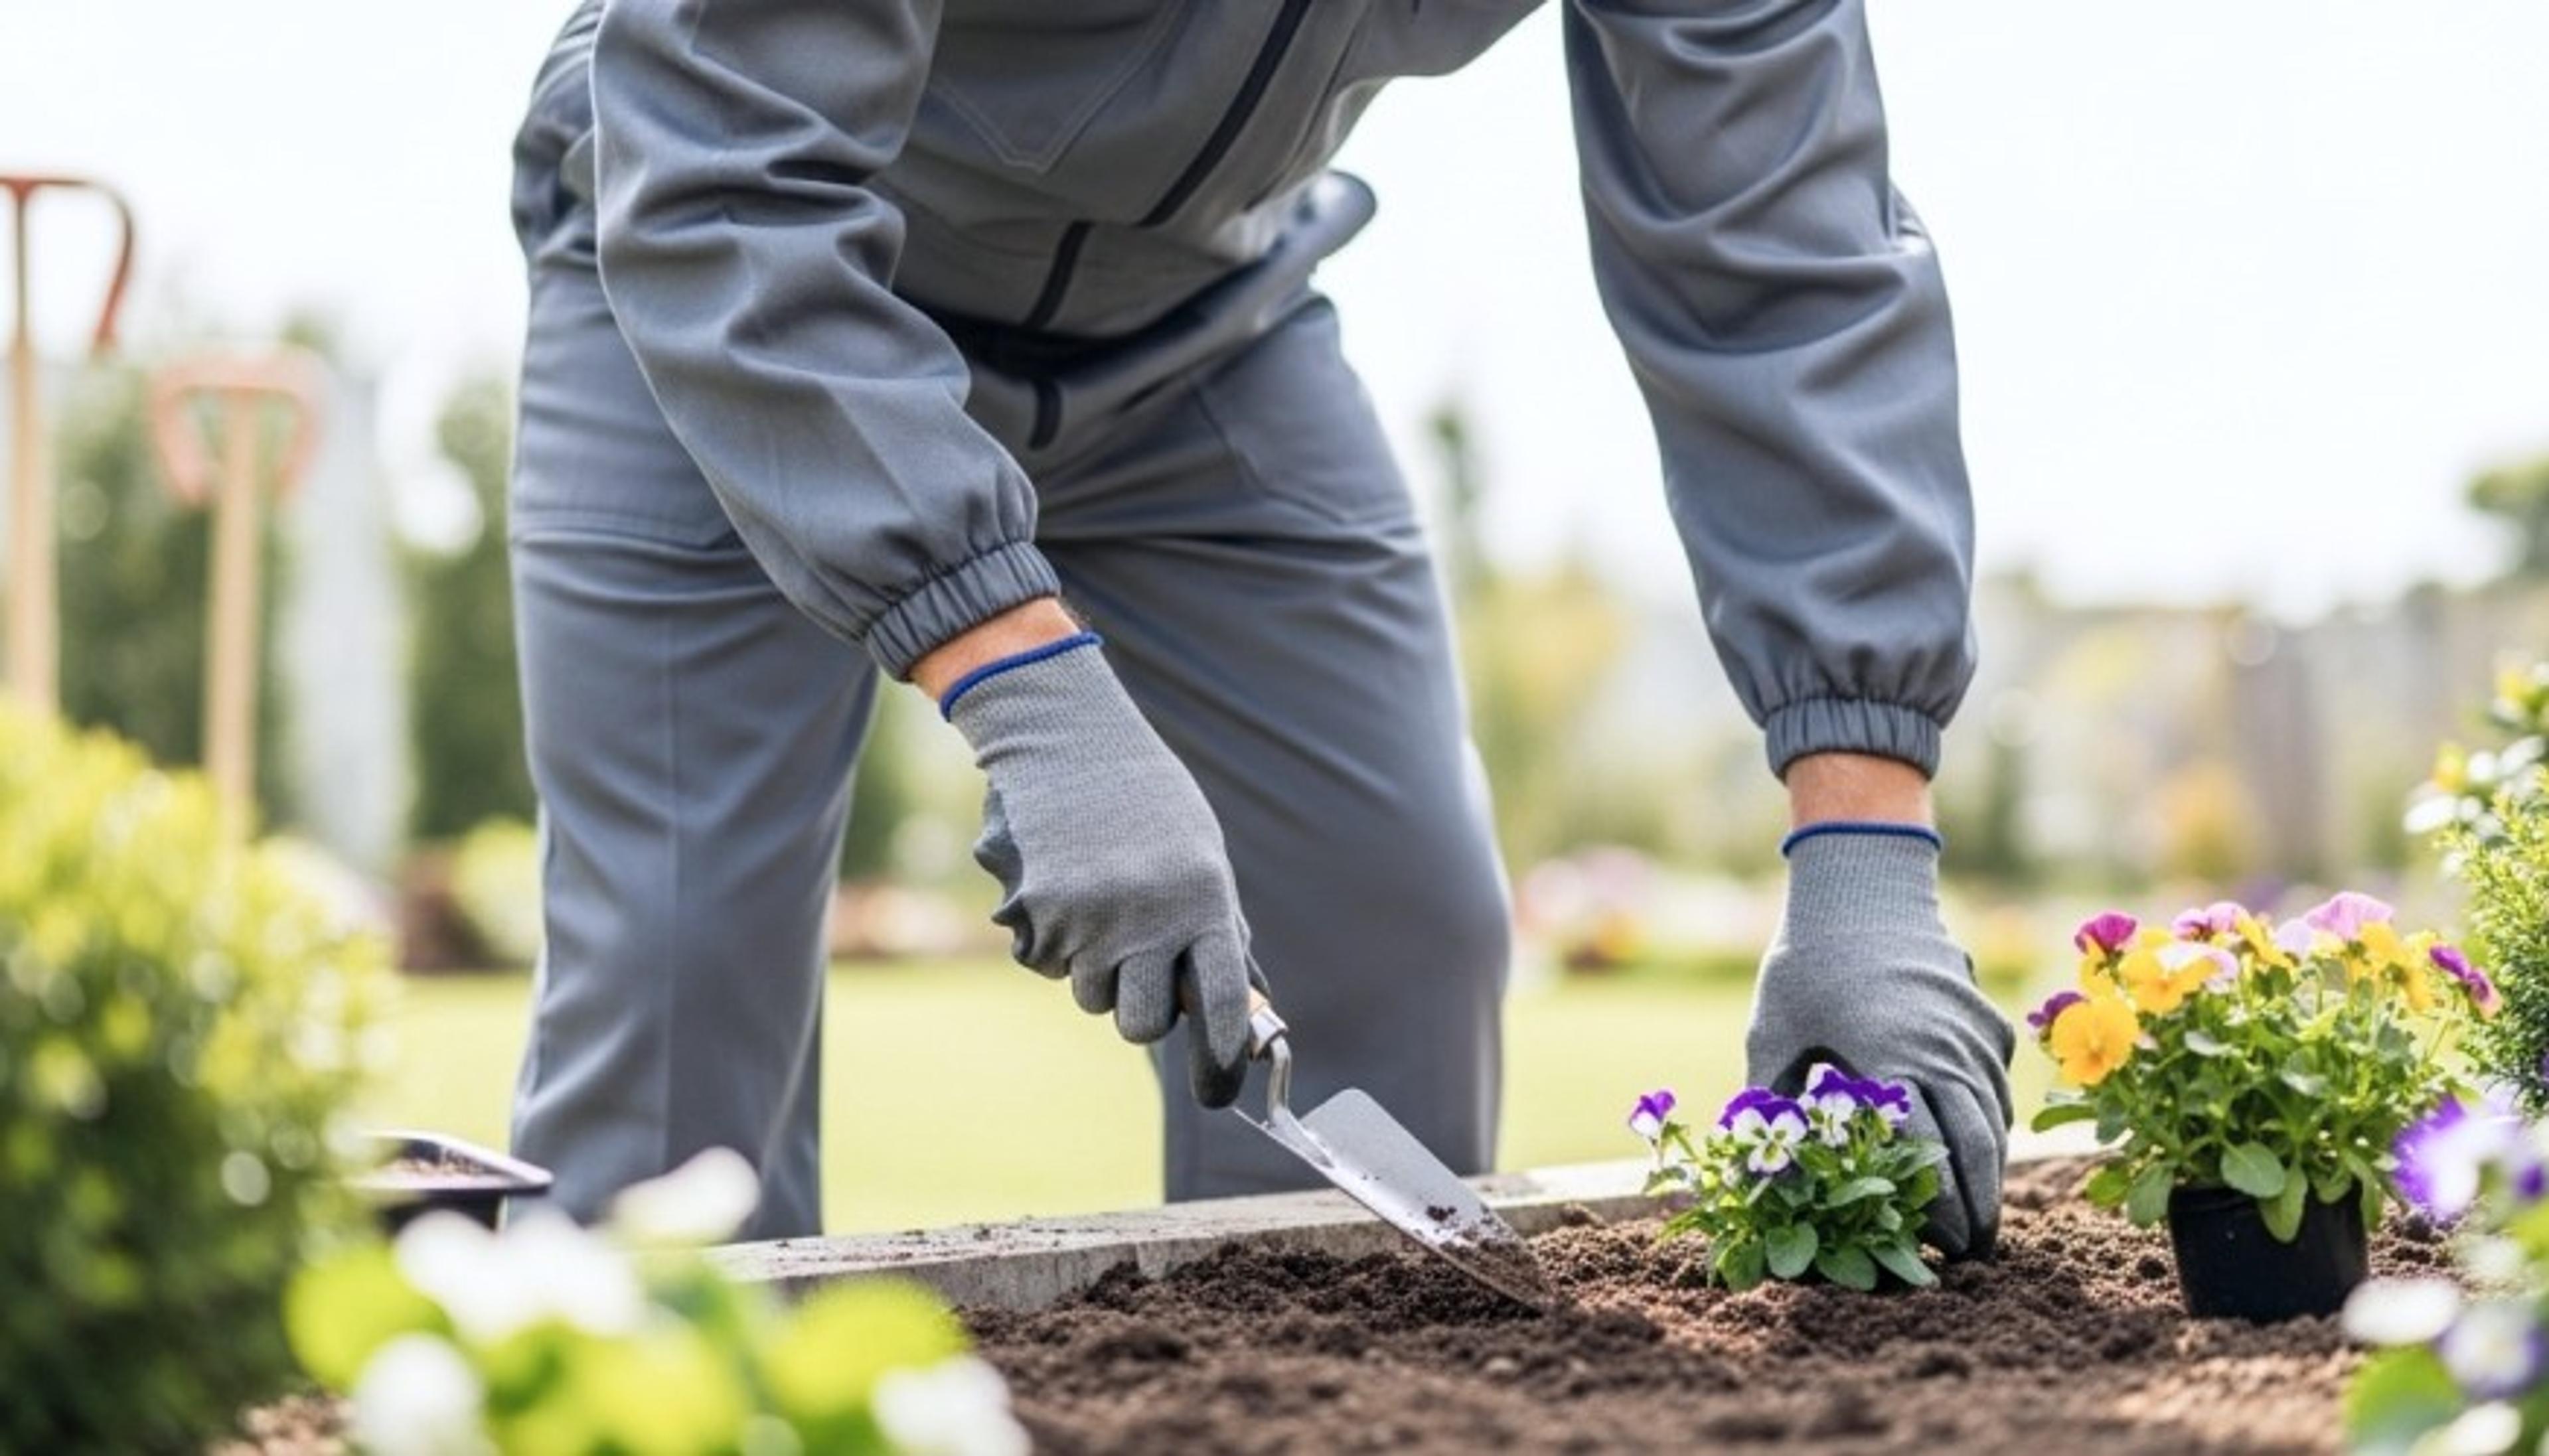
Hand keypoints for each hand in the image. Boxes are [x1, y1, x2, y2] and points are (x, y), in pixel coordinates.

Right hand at [941, 631, 1257, 1106]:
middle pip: (1141, 1026)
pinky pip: (1048, 965)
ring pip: (1092, 998)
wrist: (1069, 740)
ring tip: (1101, 904)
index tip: (1221, 1091)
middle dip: (1140, 1016)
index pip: (1223, 1005)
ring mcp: (1089, 919)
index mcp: (1204, 901)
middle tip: (1138, 978)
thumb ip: (1222, 933)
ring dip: (1096, 971)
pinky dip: (1055, 942)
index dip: (1223, 1059)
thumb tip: (1253, 1009)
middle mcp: (1149, 917)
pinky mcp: (1038, 914)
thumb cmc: (1149, 804)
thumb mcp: (1203, 859)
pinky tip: (1064, 888)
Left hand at [1745, 828, 2014, 1256]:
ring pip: (1996, 1120)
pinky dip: (1994, 1125)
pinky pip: (1998, 1087)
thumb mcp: (1773, 1036)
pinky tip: (1978, 1153)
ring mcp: (1973, 1035)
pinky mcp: (1986, 1020)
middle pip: (1977, 1148)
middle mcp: (1944, 1051)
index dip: (1934, 1210)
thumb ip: (1773, 1107)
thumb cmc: (1806, 963)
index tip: (1931, 1249)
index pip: (1927, 1156)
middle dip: (1977, 1209)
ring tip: (1977, 1221)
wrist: (1862, 883)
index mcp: (1890, 1060)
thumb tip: (1763, 1175)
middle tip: (1968, 1257)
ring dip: (1992, 1172)